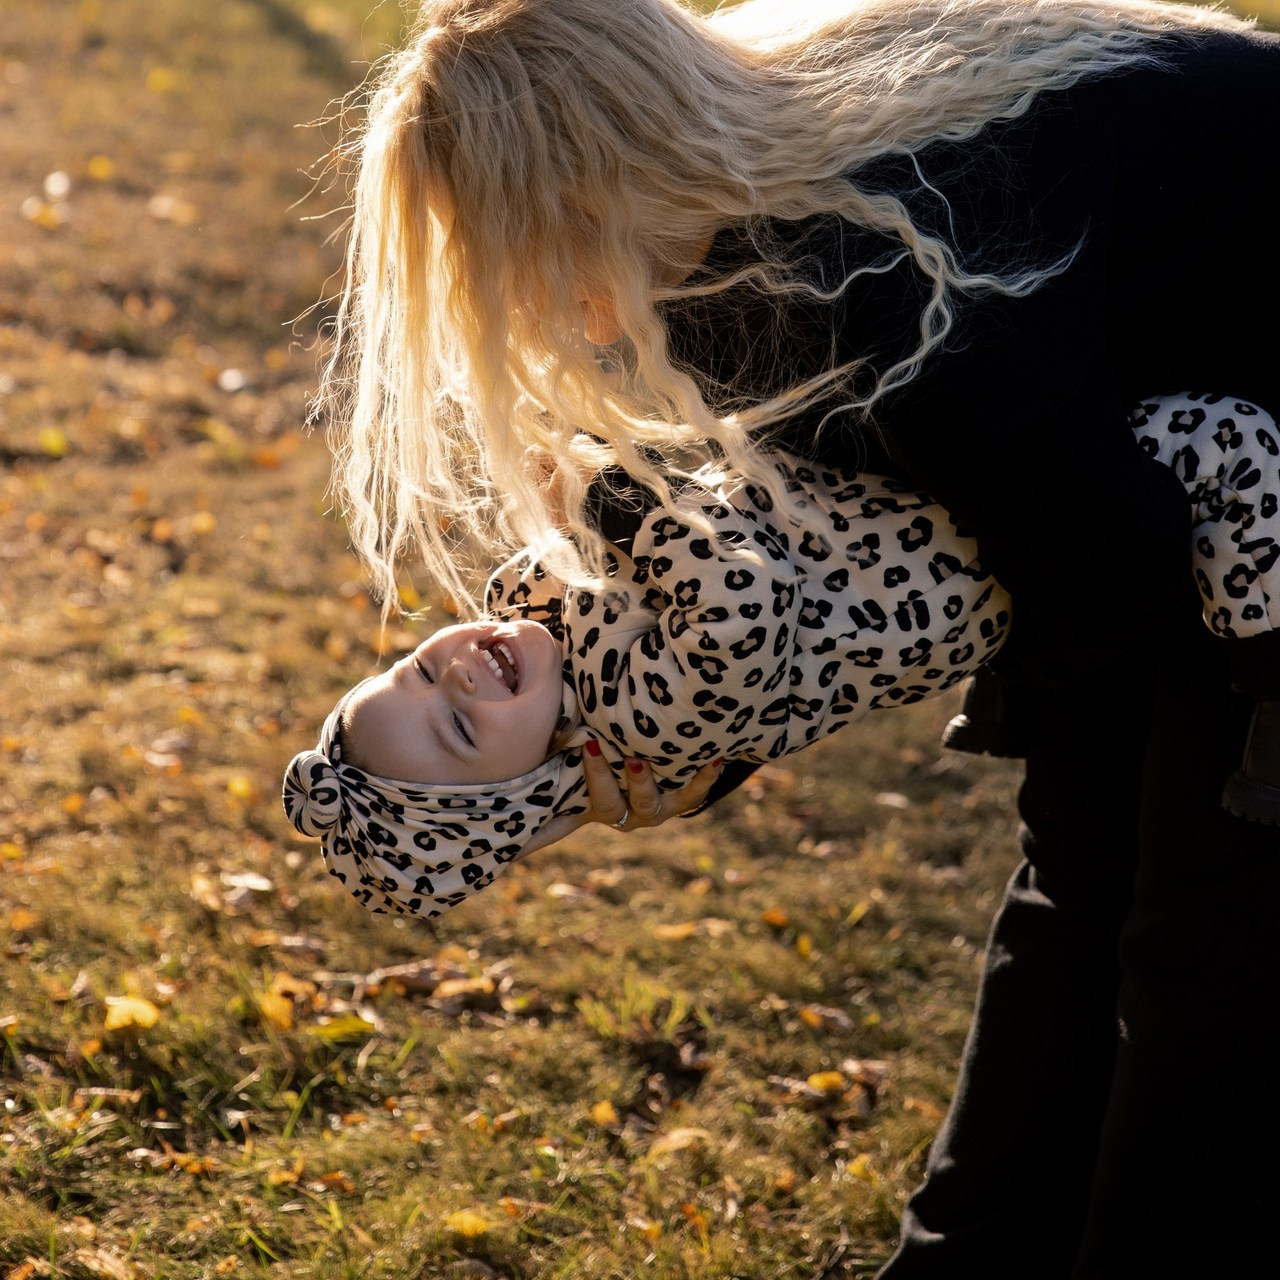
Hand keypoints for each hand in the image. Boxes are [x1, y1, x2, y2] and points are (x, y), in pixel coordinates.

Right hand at [514, 746, 724, 857]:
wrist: (671, 755)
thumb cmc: (613, 752)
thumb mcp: (578, 761)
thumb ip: (552, 765)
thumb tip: (505, 767)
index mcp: (593, 809)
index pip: (559, 825)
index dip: (538, 835)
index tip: (514, 840)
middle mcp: (625, 813)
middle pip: (608, 805)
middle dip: (601, 778)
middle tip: (594, 748)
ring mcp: (656, 808)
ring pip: (649, 804)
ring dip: (643, 783)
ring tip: (639, 759)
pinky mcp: (684, 797)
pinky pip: (695, 794)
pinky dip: (704, 778)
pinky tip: (713, 759)